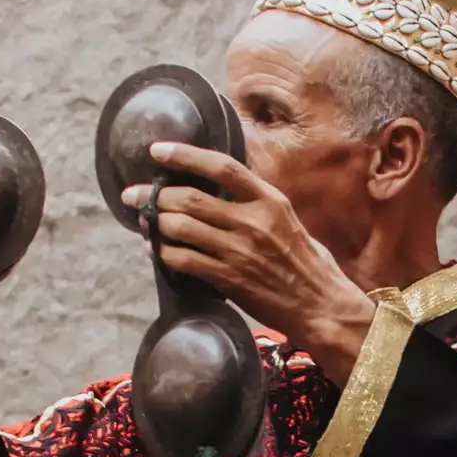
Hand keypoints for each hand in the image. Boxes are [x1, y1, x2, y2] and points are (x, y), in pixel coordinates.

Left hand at [131, 143, 375, 379]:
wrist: (321, 306)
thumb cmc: (308, 265)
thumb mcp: (289, 220)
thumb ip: (257, 204)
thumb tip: (223, 191)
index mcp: (269, 200)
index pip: (221, 167)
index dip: (185, 155)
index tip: (158, 150)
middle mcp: (253, 221)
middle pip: (191, 198)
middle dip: (155, 195)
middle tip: (135, 195)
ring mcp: (240, 250)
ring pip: (181, 228)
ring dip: (156, 224)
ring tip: (146, 223)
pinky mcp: (230, 278)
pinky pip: (184, 260)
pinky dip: (164, 254)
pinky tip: (158, 251)